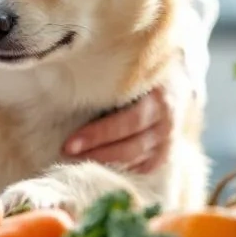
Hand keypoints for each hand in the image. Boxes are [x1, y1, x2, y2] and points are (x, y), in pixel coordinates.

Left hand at [63, 69, 189, 173]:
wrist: (175, 78)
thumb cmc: (141, 71)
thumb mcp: (130, 67)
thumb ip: (106, 74)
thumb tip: (61, 77)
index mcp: (158, 97)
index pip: (127, 122)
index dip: (98, 135)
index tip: (69, 143)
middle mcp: (167, 122)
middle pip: (130, 145)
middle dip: (96, 152)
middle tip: (67, 154)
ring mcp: (169, 140)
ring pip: (135, 158)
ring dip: (105, 162)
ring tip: (76, 161)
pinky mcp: (166, 153)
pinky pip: (144, 167)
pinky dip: (122, 169)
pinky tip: (100, 166)